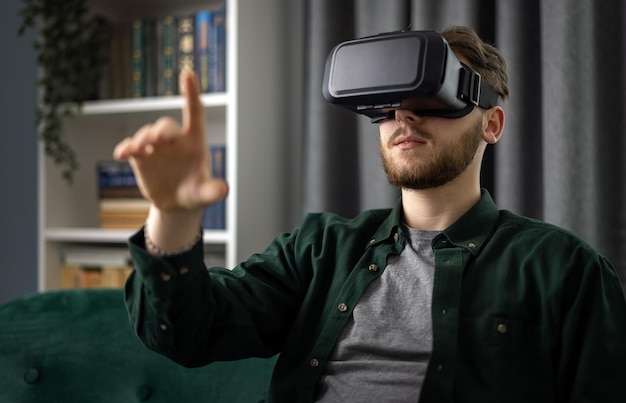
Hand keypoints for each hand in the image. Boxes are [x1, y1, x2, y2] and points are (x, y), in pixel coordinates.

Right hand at [113, 71, 227, 212]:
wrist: (176, 203)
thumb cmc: (196, 193)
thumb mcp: (205, 193)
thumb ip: (213, 191)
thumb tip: (223, 190)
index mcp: (195, 140)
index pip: (194, 112)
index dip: (191, 93)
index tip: (188, 74)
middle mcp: (174, 139)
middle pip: (166, 127)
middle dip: (161, 130)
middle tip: (158, 138)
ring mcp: (155, 147)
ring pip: (146, 134)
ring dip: (142, 138)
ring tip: (139, 147)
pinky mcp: (139, 157)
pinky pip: (130, 148)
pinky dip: (125, 149)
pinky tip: (121, 154)